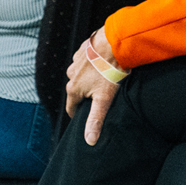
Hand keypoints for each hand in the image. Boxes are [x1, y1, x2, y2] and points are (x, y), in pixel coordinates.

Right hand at [66, 28, 121, 144]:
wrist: (115, 43)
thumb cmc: (109, 71)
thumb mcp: (104, 99)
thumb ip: (95, 120)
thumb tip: (89, 141)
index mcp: (73, 88)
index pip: (71, 107)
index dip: (78, 114)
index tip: (84, 118)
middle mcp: (71, 74)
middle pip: (77, 91)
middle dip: (86, 95)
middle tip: (101, 97)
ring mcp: (76, 61)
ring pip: (81, 75)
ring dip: (90, 78)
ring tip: (105, 80)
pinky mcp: (84, 49)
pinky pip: (87, 61)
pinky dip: (94, 65)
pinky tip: (105, 65)